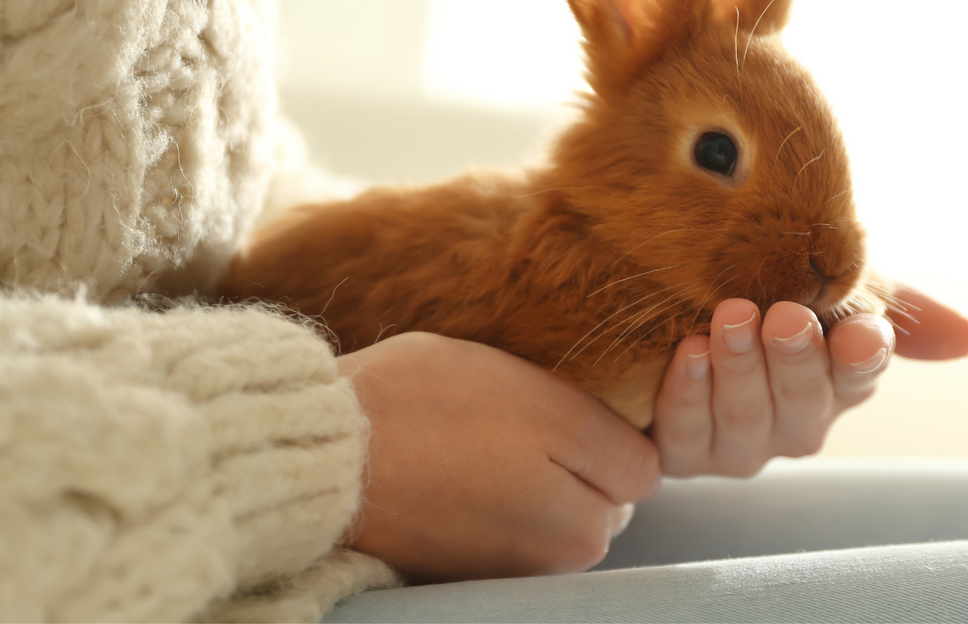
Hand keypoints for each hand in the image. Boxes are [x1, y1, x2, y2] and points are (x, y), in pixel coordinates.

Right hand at [338, 331, 659, 582]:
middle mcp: (566, 551)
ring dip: (538, 490)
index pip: (639, 464)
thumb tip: (631, 458)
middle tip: (512, 422)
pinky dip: (500, 516)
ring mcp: (519, 571)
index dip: (604, 426)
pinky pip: (516, 541)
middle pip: (603, 498)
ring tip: (478, 446)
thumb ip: (593, 425)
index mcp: (590, 499)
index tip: (561, 405)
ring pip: (559, 519)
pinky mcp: (474, 578)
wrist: (329, 455)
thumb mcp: (531, 388)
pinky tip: (459, 478)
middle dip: (577, 464)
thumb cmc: (428, 399)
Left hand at [651, 285, 967, 476]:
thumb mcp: (821, 286)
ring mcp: (737, 445)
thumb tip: (966, 336)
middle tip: (785, 316)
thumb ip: (891, 306)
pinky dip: (688, 391)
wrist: (668, 308)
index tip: (859, 332)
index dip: (860, 358)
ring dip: (740, 367)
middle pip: (802, 401)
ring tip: (729, 320)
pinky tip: (688, 352)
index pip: (858, 377)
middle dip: (795, 358)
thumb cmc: (756, 295)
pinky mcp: (682, 453)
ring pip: (744, 416)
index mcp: (832, 384)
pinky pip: (687, 431)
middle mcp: (790, 424)